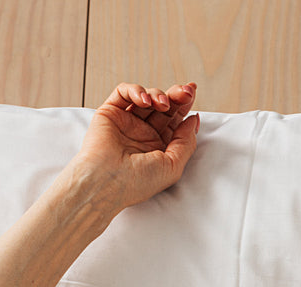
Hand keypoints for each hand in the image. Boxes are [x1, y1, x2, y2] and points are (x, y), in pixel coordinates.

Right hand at [73, 82, 200, 212]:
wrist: (106, 182)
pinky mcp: (109, 113)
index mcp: (158, 147)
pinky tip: (144, 100)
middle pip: (163, 106)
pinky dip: (135, 90)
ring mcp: (126, 122)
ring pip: (146, 97)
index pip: (175, 120)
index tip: (192, 93)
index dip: (185, 105)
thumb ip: (186, 142)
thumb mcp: (173, 166)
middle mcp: (143, 134)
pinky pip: (123, 92)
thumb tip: (193, 119)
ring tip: (162, 104)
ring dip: (158, 94)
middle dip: (176, 96)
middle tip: (185, 92)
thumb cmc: (138, 181)